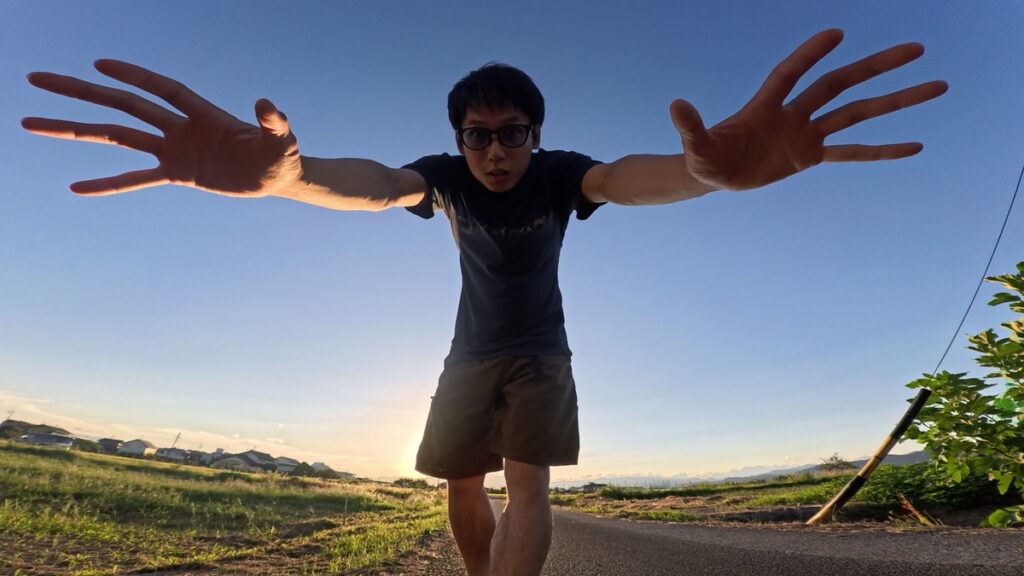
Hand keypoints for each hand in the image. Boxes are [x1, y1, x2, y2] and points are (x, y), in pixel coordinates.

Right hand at [22, 60, 299, 196]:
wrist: (278, 176)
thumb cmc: (281, 155)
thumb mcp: (282, 141)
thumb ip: (274, 123)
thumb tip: (268, 105)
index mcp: (203, 115)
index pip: (161, 90)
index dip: (133, 76)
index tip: (99, 65)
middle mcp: (180, 128)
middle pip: (124, 105)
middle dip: (82, 92)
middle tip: (39, 79)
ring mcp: (174, 150)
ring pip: (118, 137)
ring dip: (78, 129)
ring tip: (34, 123)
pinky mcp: (176, 174)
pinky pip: (136, 179)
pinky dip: (108, 184)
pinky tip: (76, 187)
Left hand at [671, 29, 947, 190]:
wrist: (716, 173)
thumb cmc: (705, 158)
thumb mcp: (696, 148)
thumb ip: (690, 127)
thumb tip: (674, 104)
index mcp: (765, 107)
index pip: (791, 74)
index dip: (810, 55)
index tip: (836, 34)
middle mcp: (793, 114)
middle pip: (839, 85)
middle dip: (875, 68)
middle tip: (916, 49)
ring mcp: (806, 133)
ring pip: (857, 113)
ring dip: (894, 101)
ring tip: (936, 86)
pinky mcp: (811, 155)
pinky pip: (853, 152)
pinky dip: (881, 150)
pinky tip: (914, 145)